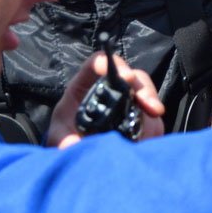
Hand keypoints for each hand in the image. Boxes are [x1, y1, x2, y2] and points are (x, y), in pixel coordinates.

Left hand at [47, 52, 165, 146]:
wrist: (80, 149)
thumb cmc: (66, 133)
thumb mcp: (58, 135)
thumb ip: (63, 139)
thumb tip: (73, 145)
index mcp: (85, 85)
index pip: (97, 64)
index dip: (110, 63)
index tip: (126, 77)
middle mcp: (110, 88)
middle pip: (131, 76)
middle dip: (143, 88)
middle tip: (151, 106)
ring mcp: (127, 101)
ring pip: (145, 94)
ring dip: (151, 104)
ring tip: (153, 118)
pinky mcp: (141, 117)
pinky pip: (153, 118)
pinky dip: (152, 127)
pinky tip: (146, 138)